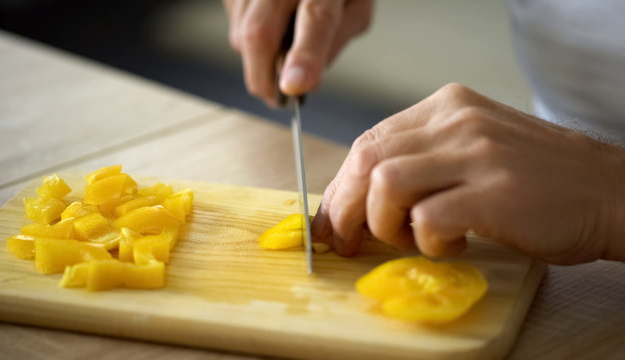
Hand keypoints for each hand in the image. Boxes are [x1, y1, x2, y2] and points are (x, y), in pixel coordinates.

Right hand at [223, 0, 372, 105]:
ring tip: (283, 44)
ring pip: (241, 37)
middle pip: (258, 33)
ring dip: (259, 59)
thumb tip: (304, 82)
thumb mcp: (356, 8)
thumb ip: (334, 43)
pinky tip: (271, 25)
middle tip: (278, 98)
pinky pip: (234, 27)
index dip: (304, 57)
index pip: (315, 19)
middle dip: (264, 78)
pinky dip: (251, 41)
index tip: (295, 87)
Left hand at [311, 83, 624, 263]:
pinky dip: (425, 240)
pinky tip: (450, 244)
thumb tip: (361, 196)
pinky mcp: (494, 192)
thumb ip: (422, 161)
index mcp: (446, 106)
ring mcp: (476, 153)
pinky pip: (428, 217)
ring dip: (384, 224)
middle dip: (344, 207)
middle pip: (366, 159)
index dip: (341, 185)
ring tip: (410, 240)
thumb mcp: (473, 150)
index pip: (368, 141)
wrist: (608, 190)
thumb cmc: (535, 180)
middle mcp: (456, 120)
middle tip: (345, 241)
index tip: (332, 217)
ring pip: (386, 183)